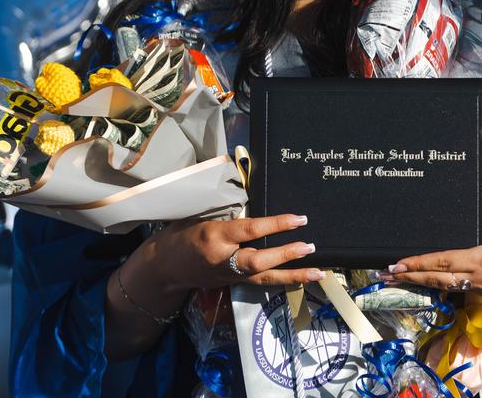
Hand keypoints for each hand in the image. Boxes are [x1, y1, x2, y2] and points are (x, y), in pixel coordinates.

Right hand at [134, 213, 324, 293]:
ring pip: (264, 277)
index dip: (275, 224)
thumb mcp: (200, 216)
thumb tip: (255, 197)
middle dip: (286, 254)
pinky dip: (282, 281)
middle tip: (309, 246)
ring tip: (318, 271)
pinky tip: (302, 279)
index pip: (249, 230)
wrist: (163, 267)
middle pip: (258, 261)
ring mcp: (228, 276)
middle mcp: (222, 259)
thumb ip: (227, 211)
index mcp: (213, 235)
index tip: (298, 219)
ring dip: (293, 275)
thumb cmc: (180, 234)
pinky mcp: (231, 285)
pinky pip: (260, 282)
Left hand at [382, 165, 481, 306]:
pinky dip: (443, 287)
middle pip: (435, 279)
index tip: (396, 265)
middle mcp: (477, 279)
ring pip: (446, 287)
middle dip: (409, 277)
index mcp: (480, 260)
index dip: (416, 263)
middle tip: (384, 276)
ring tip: (401, 279)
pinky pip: (460, 291)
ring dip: (423, 282)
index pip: (440, 262)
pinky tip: (433, 284)